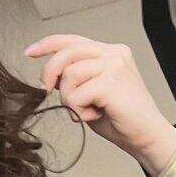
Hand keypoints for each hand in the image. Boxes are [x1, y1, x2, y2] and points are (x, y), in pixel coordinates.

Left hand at [23, 33, 175, 167]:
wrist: (146, 136)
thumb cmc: (121, 119)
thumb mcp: (92, 93)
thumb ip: (76, 80)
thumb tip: (50, 78)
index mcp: (110, 52)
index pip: (73, 40)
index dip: (49, 44)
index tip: (30, 52)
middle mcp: (113, 53)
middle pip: (67, 52)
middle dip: (50, 72)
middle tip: (46, 91)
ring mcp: (114, 65)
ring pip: (69, 75)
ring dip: (70, 99)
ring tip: (87, 110)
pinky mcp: (111, 82)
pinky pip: (76, 95)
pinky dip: (79, 111)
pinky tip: (95, 115)